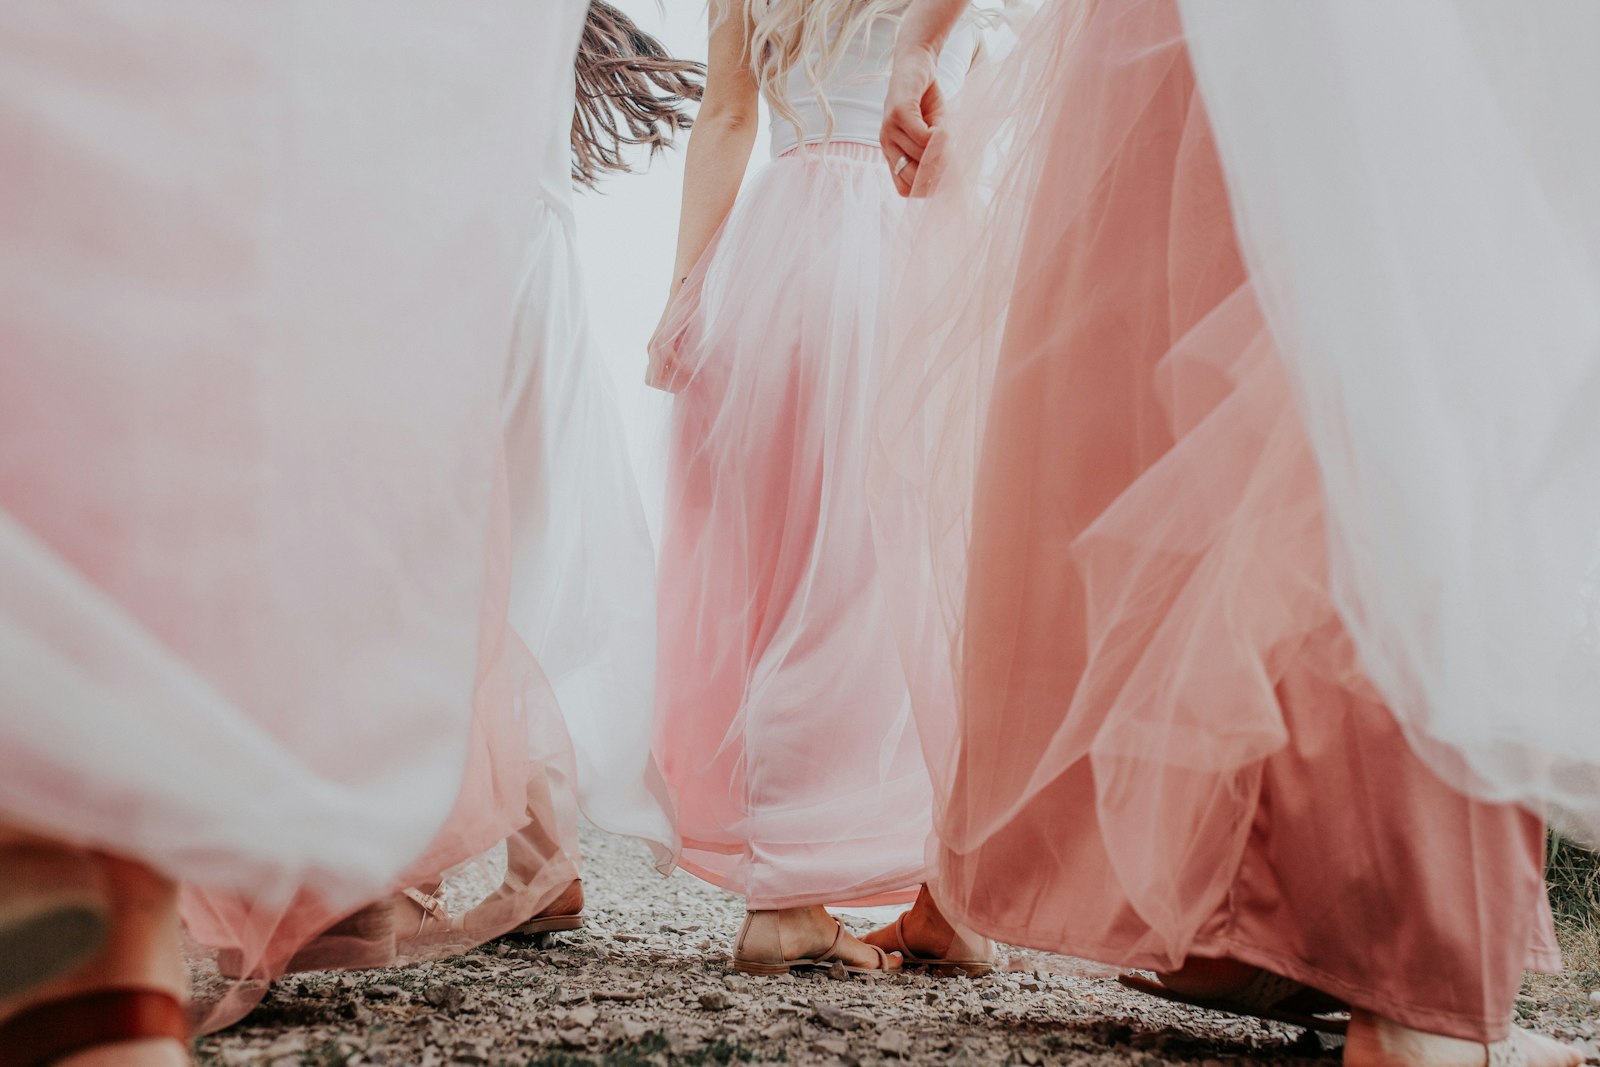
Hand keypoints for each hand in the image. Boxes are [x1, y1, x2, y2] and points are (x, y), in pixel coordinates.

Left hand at [646, 291, 689, 392]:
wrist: (686, 297)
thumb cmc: (690, 321)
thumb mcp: (686, 346)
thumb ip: (684, 360)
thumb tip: (693, 379)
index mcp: (654, 353)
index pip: (652, 380)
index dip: (667, 386)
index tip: (683, 384)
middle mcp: (650, 350)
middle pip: (652, 381)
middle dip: (670, 387)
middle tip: (687, 384)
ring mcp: (654, 345)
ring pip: (658, 376)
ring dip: (676, 381)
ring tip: (691, 379)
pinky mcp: (663, 339)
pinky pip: (669, 361)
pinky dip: (681, 369)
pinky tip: (692, 370)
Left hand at [881, 46, 944, 196]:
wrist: (917, 63)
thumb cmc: (927, 100)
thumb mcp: (936, 132)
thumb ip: (939, 154)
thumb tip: (953, 180)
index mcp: (892, 154)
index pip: (905, 189)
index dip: (928, 188)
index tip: (946, 178)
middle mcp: (886, 144)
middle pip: (915, 177)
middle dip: (937, 172)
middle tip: (952, 156)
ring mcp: (889, 129)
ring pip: (921, 156)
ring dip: (941, 150)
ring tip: (948, 134)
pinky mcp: (898, 112)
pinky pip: (922, 137)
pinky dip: (939, 136)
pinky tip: (943, 126)